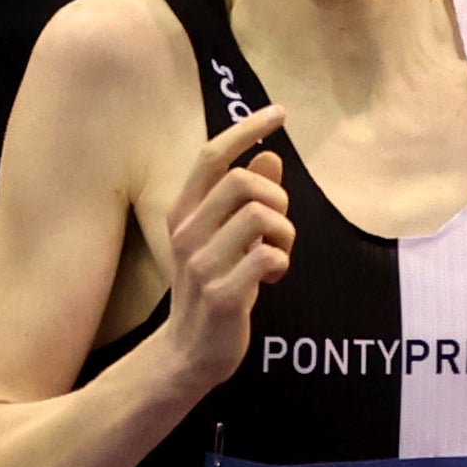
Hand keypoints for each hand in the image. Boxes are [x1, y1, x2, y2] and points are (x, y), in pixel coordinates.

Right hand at [161, 108, 292, 375]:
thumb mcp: (222, 239)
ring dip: (284, 234)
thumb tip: (270, 156)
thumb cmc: (211, 290)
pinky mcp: (222, 296)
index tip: (279, 113)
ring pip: (261, 217)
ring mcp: (201, 266)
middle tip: (278, 227)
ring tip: (277, 255)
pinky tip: (272, 279)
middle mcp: (186, 235)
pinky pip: (268, 257)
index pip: (211, 156)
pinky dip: (281, 263)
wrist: (187, 354)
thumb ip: (243, 199)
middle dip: (278, 198)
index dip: (247, 128)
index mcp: (183, 215)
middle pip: (244, 181)